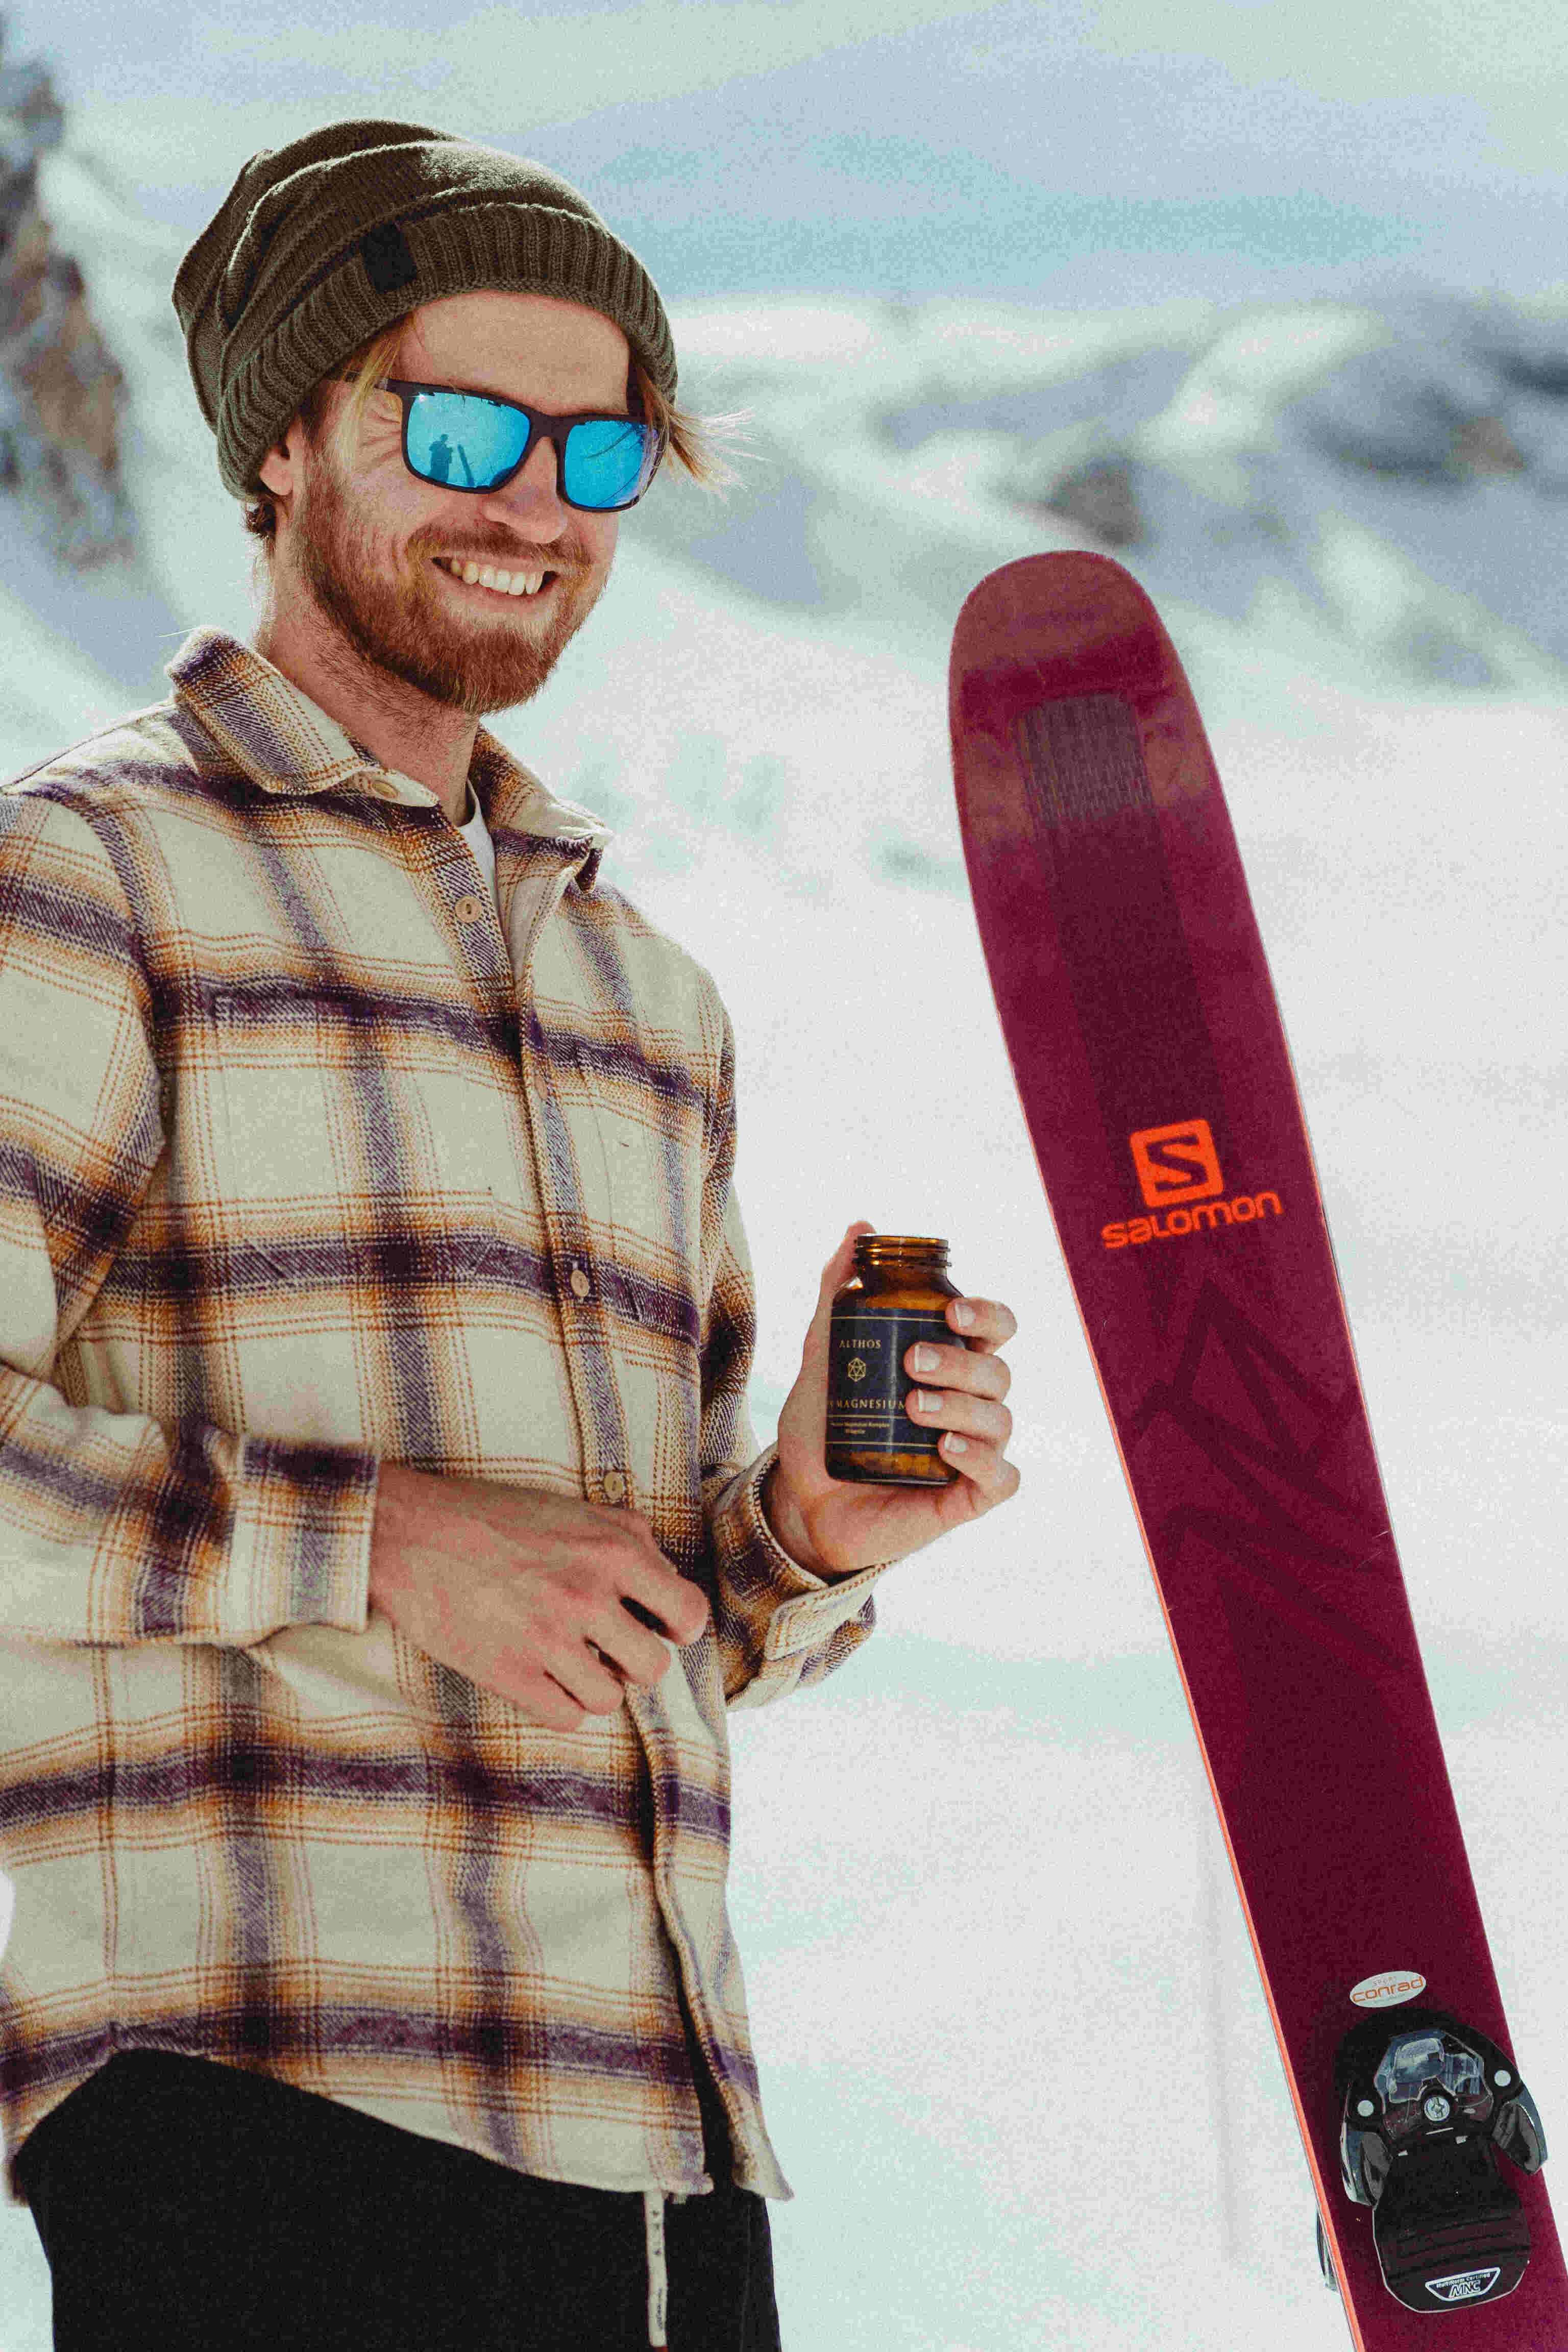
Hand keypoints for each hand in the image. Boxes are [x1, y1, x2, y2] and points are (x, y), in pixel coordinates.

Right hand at [368, 1464, 710, 1729]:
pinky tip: (543, 1677)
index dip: (677, 1628)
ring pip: (610, 1700)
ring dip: (596, 1686)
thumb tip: (668, 1581)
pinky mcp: (508, 1673)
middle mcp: (587, 1595)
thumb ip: (632, 1537)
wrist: (414, 1533)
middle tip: (607, 1647)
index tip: (656, 1626)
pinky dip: (560, 1704)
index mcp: (613, 1551)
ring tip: (571, 1662)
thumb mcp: (577, 1508)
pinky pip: (566, 1718)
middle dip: (634, 1661)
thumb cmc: (497, 1517)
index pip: (689, 1615)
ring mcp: (547, 1639)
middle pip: (653, 1667)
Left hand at [766, 1221, 1021, 1579]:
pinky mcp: (968, 1498)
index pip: (995, 1328)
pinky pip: (1002, 1477)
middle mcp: (970, 1404)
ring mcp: (973, 1451)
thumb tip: (860, 1226)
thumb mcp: (822, 1355)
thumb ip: (837, 1293)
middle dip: (959, 1360)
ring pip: (1000, 1419)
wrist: (801, 1501)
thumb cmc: (824, 1426)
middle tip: (912, 1360)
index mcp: (948, 1362)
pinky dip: (980, 1458)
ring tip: (913, 1405)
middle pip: (997, 1371)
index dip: (988, 1313)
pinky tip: (945, 1448)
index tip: (950, 1308)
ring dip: (961, 1405)